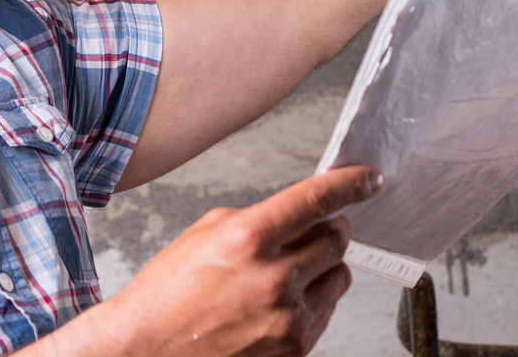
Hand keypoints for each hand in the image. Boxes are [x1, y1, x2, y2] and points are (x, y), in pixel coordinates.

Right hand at [89, 166, 381, 356]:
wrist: (148, 350)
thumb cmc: (167, 293)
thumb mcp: (205, 234)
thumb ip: (257, 219)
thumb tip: (298, 216)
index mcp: (247, 238)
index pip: (316, 199)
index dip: (350, 184)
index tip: (369, 179)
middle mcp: (274, 277)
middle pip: (337, 239)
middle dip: (333, 227)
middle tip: (317, 228)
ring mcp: (288, 318)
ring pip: (341, 276)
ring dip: (325, 266)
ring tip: (291, 270)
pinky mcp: (295, 348)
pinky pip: (326, 312)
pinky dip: (314, 300)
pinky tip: (280, 301)